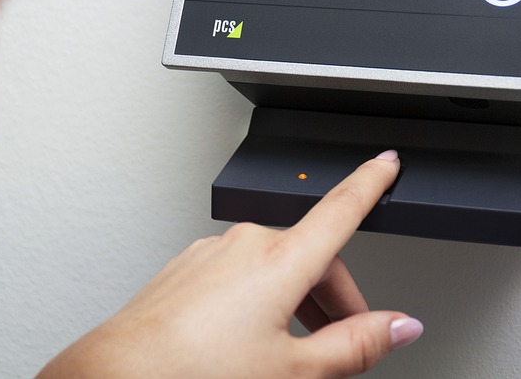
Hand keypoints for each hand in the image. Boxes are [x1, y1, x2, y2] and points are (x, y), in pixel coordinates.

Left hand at [36, 150, 422, 378]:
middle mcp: (244, 244)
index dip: (370, 183)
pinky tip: (249, 344)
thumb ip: (355, 345)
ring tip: (292, 356)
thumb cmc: (196, 373)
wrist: (121, 376)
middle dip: (333, 297)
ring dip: (294, 302)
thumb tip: (400, 327)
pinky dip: (258, 301)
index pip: (340, 209)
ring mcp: (210, 254)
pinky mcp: (186, 269)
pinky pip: (237, 276)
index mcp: (280, 259)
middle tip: (344, 344)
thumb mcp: (294, 369)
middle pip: (310, 256)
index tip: (386, 163)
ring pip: (271, 269)